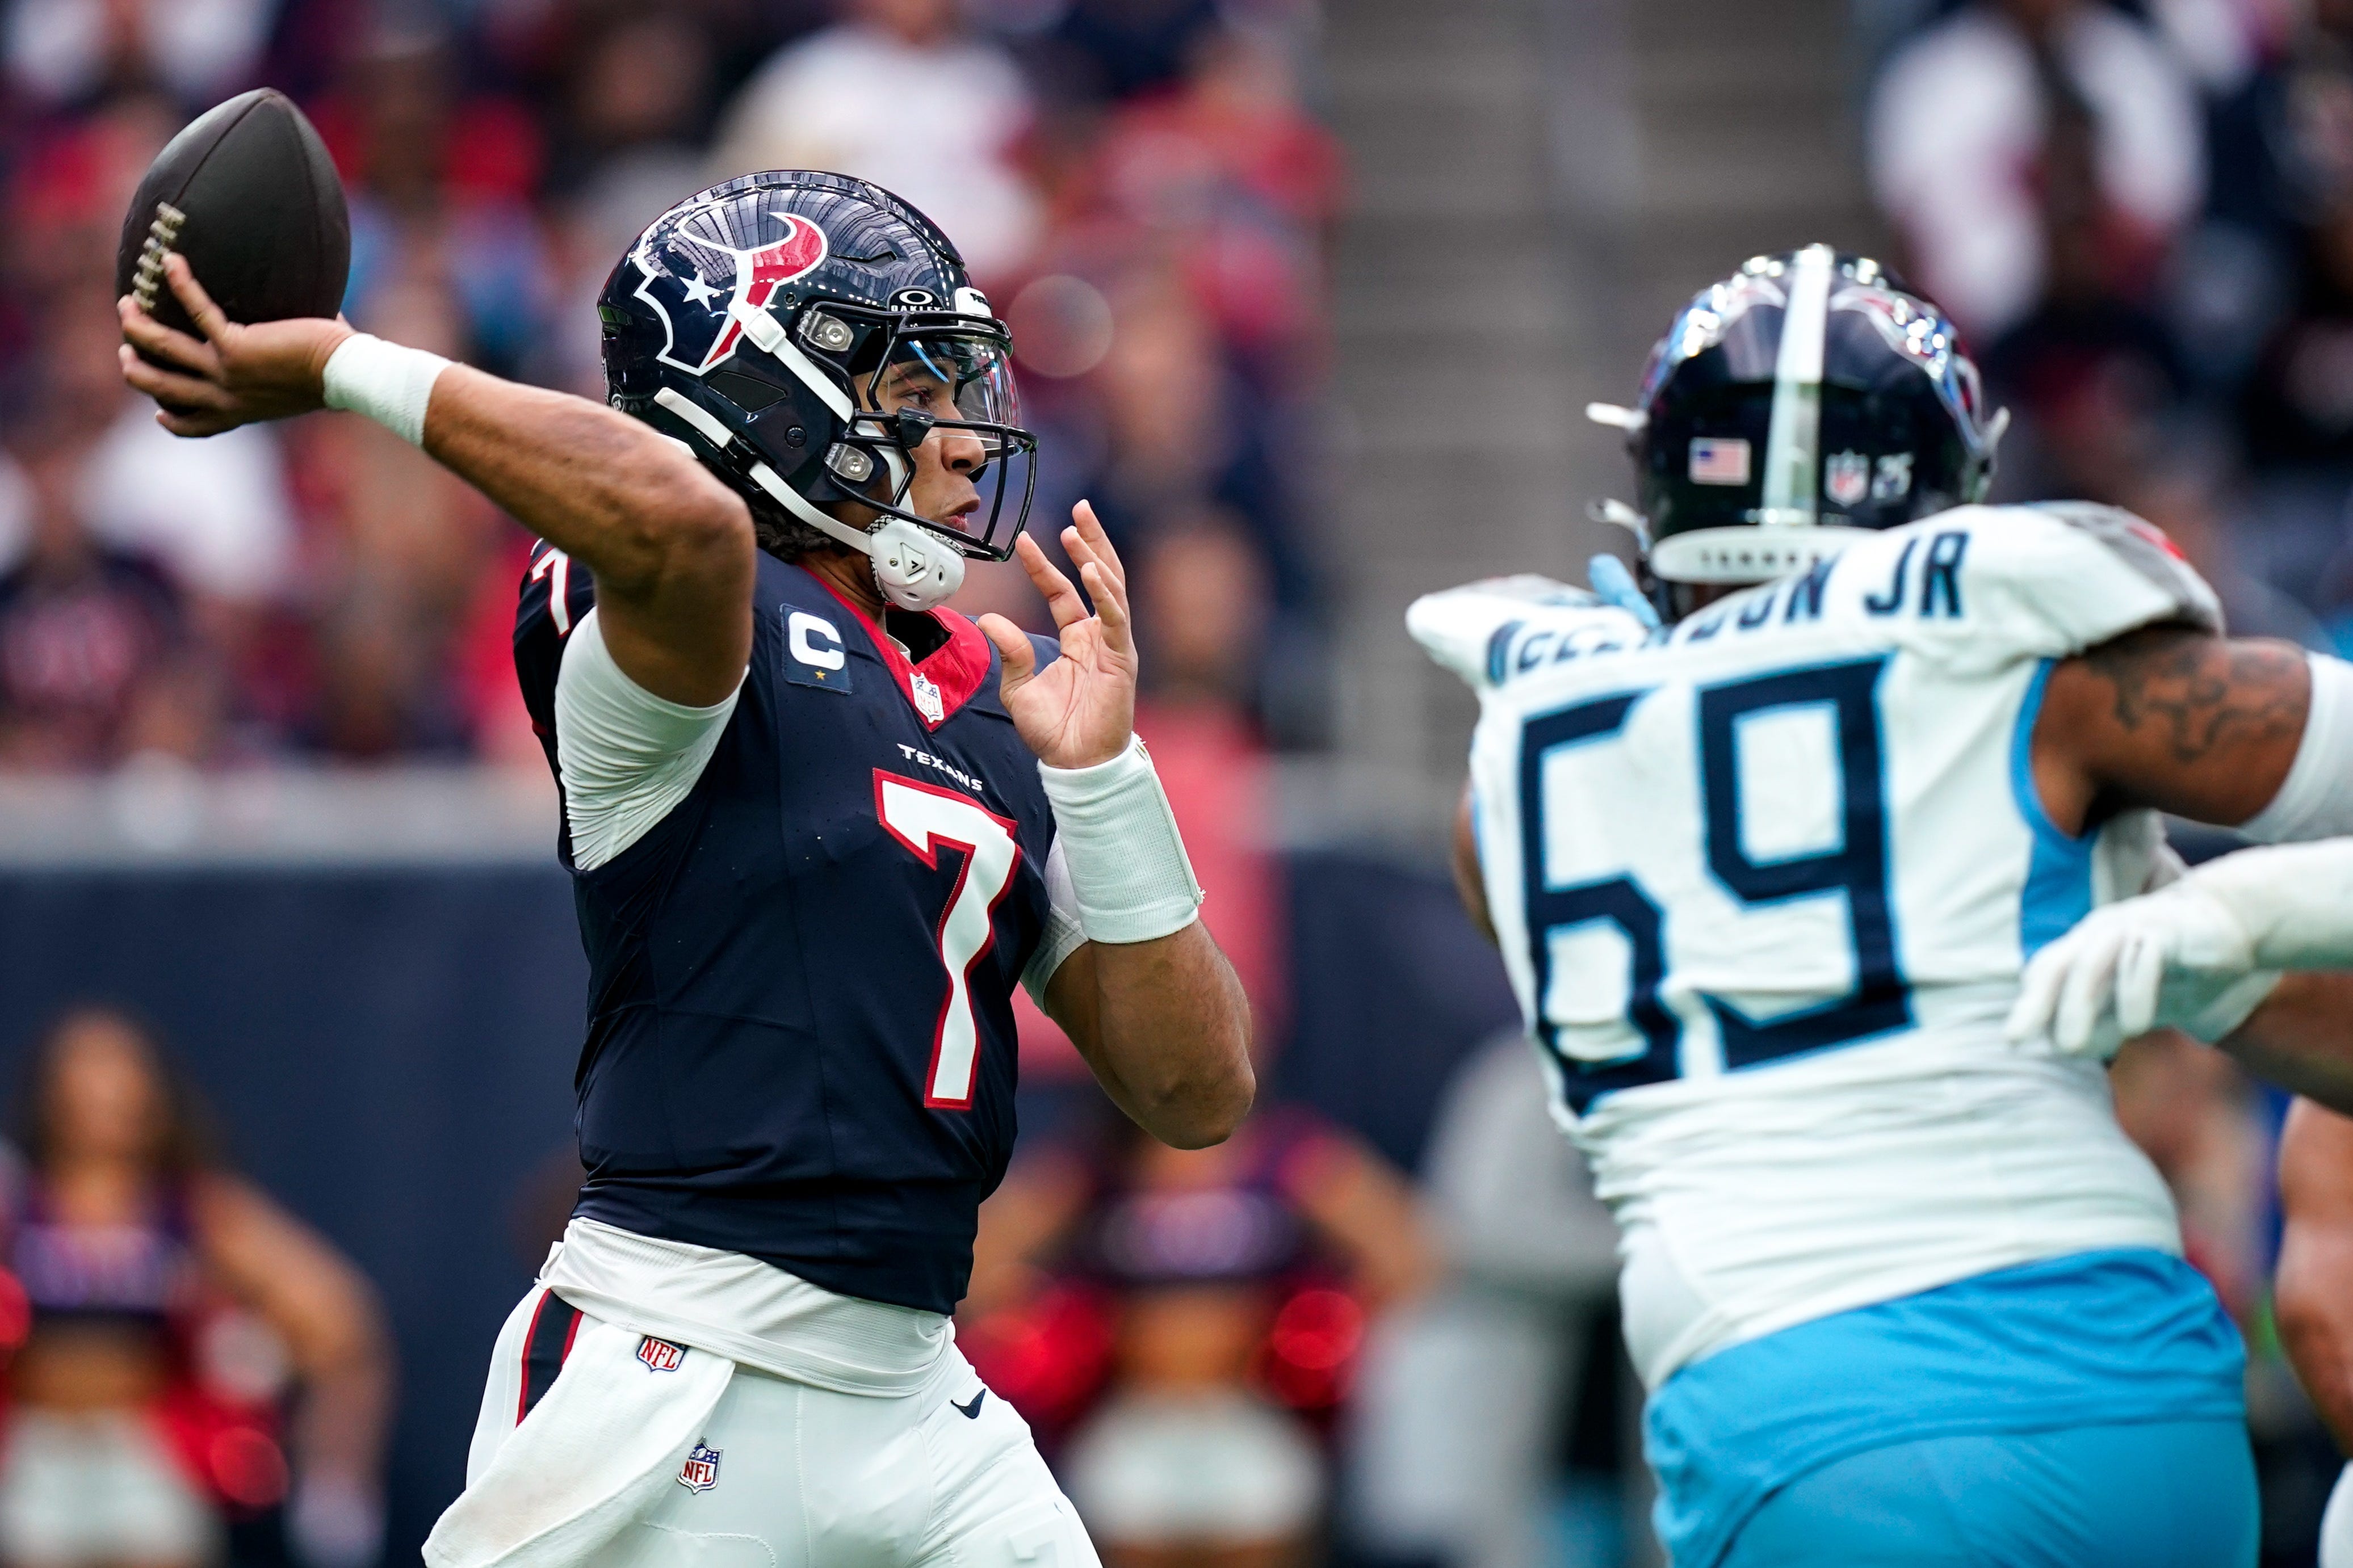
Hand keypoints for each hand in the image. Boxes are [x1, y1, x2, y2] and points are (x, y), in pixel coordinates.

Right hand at [117, 252, 352, 436]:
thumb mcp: (302, 389)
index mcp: (242, 410)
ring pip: (165, 349)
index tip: (158, 411)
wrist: (349, 376)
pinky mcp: (235, 346)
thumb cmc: (337, 377)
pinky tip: (171, 261)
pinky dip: (183, 283)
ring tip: (127, 304)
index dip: (173, 420)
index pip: (198, 424)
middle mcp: (228, 396)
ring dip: (139, 326)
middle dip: (137, 369)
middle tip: (124, 348)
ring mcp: (226, 372)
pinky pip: (198, 309)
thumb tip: (308, 347)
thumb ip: (286, 376)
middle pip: (165, 387)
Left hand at [977, 501, 1135, 769]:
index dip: (1044, 566)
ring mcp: (1114, 645)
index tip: (1022, 540)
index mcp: (1078, 641)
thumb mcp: (1018, 687)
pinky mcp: (1122, 659)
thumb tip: (986, 618)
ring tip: (1078, 528)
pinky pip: (1117, 618)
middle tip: (1079, 508)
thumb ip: (1009, 650)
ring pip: (1112, 589)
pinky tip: (1090, 569)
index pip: (1062, 592)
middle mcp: (1099, 637)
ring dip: (1097, 555)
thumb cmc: (1053, 732)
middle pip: (1099, 577)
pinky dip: (1105, 593)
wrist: (1075, 765)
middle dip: (1090, 541)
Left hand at [2005, 884, 2260, 1054]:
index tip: (2012, 1040)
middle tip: (2019, 1040)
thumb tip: (2065, 1050)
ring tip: (2073, 1048)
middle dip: (2037, 1004)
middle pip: (2058, 964)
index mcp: (2085, 946)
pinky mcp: (2168, 931)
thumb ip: (2103, 1021)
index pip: (2046, 971)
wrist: (2232, 924)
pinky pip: (2143, 958)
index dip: (2028, 1003)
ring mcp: (2131, 927)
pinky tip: (2135, 1027)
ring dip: (2079, 1004)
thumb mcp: (2133, 1000)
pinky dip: (2134, 993)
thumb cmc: (2173, 966)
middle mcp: (2100, 933)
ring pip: (2093, 961)